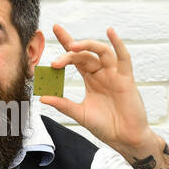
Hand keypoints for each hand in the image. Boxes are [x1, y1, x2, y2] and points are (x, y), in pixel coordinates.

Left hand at [40, 25, 159, 158]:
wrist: (123, 138)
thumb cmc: (105, 126)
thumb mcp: (80, 114)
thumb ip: (63, 104)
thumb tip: (43, 97)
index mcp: (90, 78)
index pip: (75, 56)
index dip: (66, 42)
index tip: (54, 29)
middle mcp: (101, 72)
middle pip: (84, 54)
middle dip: (69, 52)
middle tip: (56, 62)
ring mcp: (114, 74)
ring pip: (101, 51)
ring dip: (87, 46)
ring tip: (72, 47)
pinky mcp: (126, 78)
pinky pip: (123, 57)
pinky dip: (118, 44)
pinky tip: (110, 32)